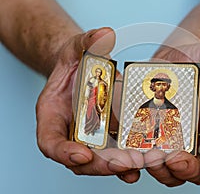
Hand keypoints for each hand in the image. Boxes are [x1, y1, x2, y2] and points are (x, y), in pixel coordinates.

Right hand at [36, 27, 142, 182]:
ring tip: (141, 163)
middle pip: (80, 160)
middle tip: (125, 163)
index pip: (50, 141)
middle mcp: (70, 133)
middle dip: (102, 164)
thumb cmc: (74, 63)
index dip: (63, 152)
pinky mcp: (108, 137)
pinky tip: (147, 159)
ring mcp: (90, 138)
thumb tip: (106, 35)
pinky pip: (117, 153)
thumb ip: (88, 41)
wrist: (85, 70)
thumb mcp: (77, 47)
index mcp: (53, 115)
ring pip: (101, 162)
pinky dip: (131, 160)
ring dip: (120, 166)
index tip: (82, 154)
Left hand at [144, 42, 199, 186]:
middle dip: (187, 168)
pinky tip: (134, 153)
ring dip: (162, 169)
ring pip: (171, 169)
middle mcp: (199, 139)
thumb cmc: (199, 59)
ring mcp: (175, 140)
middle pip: (197, 168)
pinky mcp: (153, 136)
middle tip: (177, 160)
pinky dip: (141, 160)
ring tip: (153, 158)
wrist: (178, 57)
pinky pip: (148, 156)